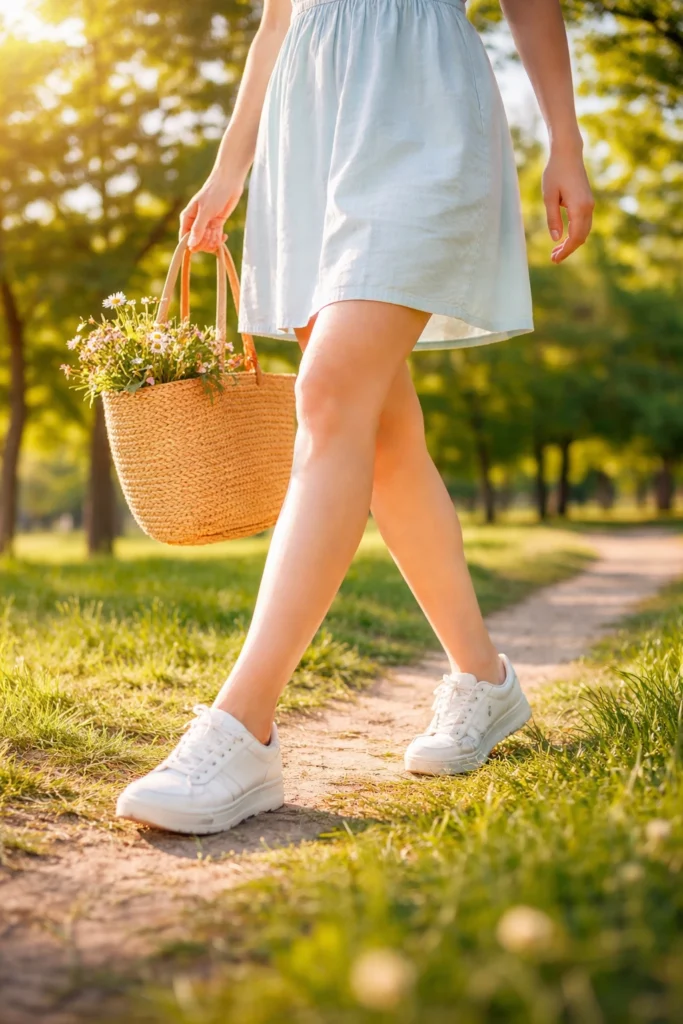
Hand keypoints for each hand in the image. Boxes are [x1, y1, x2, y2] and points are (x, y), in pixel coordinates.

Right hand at [179, 169, 244, 252]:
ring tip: (218, 233)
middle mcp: (195, 223)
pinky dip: (219, 240)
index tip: (202, 239)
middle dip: (205, 242)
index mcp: (187, 218)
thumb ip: (198, 229)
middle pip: (196, 243)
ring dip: (213, 242)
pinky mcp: (216, 224)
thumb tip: (191, 245)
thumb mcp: (205, 211)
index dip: (192, 244)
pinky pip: (215, 239)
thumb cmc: (215, 193)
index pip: (184, 239)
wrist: (229, 182)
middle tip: (211, 232)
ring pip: (206, 242)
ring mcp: (206, 224)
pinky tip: (224, 236)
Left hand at [542, 142, 594, 262]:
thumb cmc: (555, 172)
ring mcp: (590, 204)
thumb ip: (552, 218)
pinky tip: (564, 238)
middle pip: (581, 237)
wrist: (568, 154)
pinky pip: (584, 224)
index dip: (565, 251)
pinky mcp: (587, 202)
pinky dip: (575, 234)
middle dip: (568, 250)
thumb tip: (556, 238)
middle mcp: (588, 208)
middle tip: (553, 258)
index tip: (554, 260)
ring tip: (556, 251)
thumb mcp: (549, 196)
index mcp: (579, 208)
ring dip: (572, 243)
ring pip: (584, 231)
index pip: (575, 237)